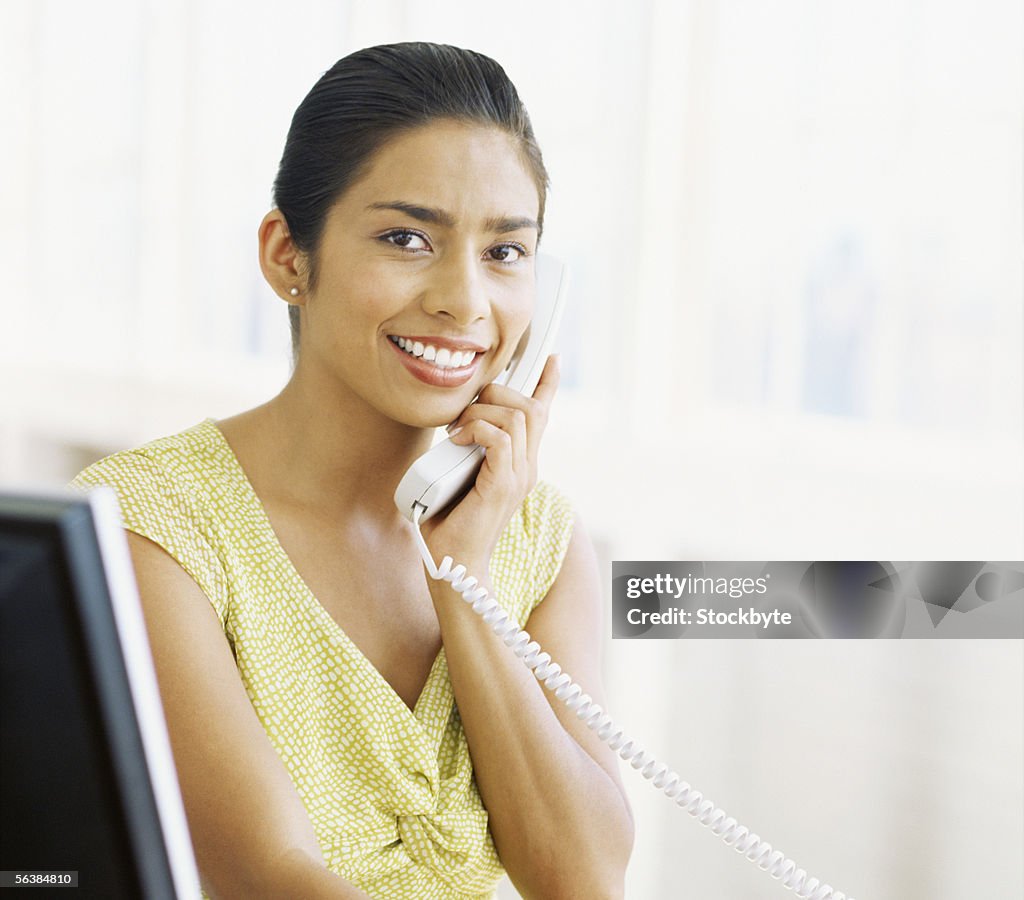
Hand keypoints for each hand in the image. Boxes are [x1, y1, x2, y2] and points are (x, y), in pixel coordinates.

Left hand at [421, 355, 559, 570]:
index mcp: (521, 463)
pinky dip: (477, 430)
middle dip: (497, 394)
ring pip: (517, 417)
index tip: (550, 357)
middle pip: (531, 407)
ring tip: (457, 430)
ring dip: (481, 413)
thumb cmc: (449, 519)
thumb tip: (457, 419)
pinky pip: (501, 439)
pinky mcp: (504, 486)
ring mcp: (520, 477)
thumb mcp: (459, 471)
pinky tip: (458, 440)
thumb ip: (467, 447)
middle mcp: (528, 468)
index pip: (542, 415)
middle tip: (464, 412)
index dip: (547, 383)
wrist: (453, 562)